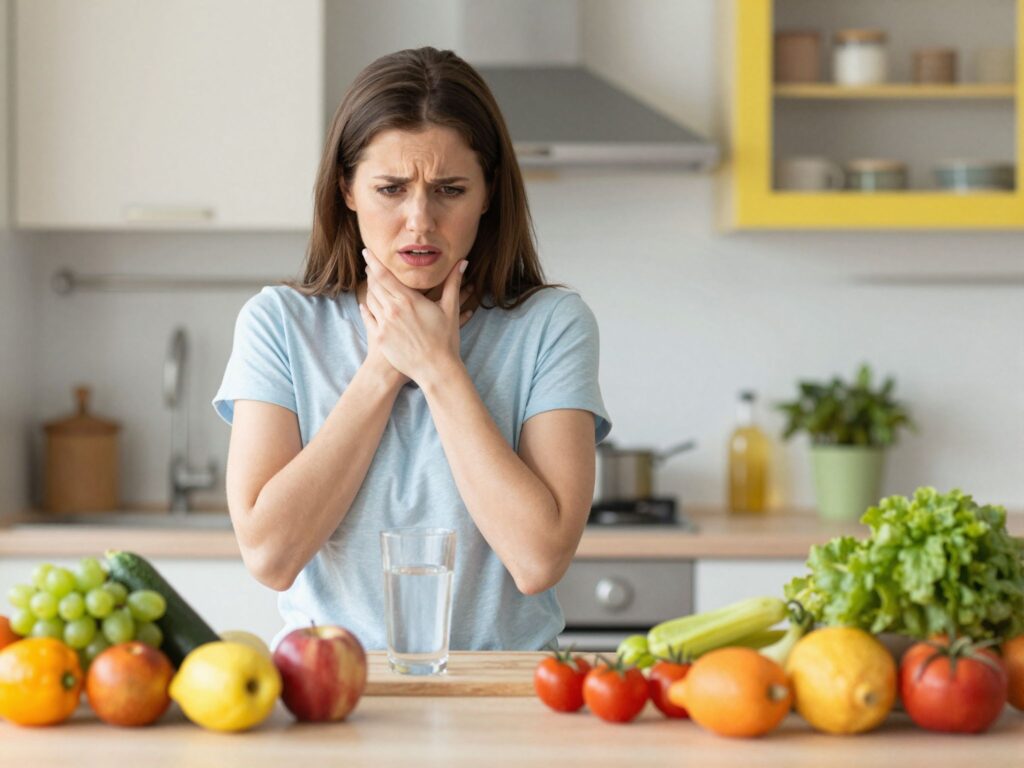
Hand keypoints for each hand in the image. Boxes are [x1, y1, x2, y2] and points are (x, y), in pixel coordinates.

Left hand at [359, 248, 472, 384]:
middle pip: (375, 285)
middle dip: (371, 273)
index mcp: (409, 300)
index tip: (367, 251)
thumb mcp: (450, 309)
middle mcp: (393, 310)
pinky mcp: (380, 338)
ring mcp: (385, 325)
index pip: (384, 275)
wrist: (436, 369)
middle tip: (369, 265)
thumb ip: (453, 283)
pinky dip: (366, 308)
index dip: (373, 262)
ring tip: (370, 283)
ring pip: (371, 300)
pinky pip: (369, 318)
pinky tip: (366, 305)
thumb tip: (462, 262)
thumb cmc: (446, 340)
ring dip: (369, 289)